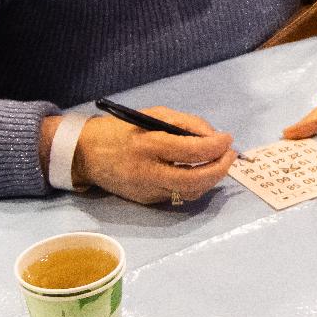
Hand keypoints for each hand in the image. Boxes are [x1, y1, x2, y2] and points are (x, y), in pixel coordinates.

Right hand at [69, 107, 234, 204]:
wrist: (84, 154)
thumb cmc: (121, 129)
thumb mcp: (152, 115)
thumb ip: (185, 124)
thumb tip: (213, 137)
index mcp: (147, 145)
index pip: (191, 151)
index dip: (216, 146)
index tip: (227, 138)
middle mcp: (146, 171)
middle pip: (194, 180)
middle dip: (220, 169)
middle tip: (231, 155)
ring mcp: (146, 190)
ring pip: (190, 192)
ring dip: (211, 179)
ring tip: (219, 162)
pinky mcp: (145, 200)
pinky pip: (178, 195)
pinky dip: (194, 184)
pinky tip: (199, 171)